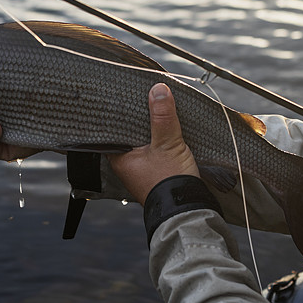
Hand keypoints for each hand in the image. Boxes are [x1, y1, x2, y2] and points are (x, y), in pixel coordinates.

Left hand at [108, 83, 198, 204]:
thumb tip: (158, 91)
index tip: (126, 95)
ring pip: (143, 140)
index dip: (121, 112)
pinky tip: (169, 129)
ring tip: (159, 109)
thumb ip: (162, 117)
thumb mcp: (167, 144)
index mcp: (119, 158)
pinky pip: (155, 149)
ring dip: (152, 129)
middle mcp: (127, 164)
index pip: (113, 128)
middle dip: (139, 118)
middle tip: (147, 98)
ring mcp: (142, 169)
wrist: (189, 210)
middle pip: (130, 132)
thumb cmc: (170, 183)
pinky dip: (161, 139)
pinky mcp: (157, 171)